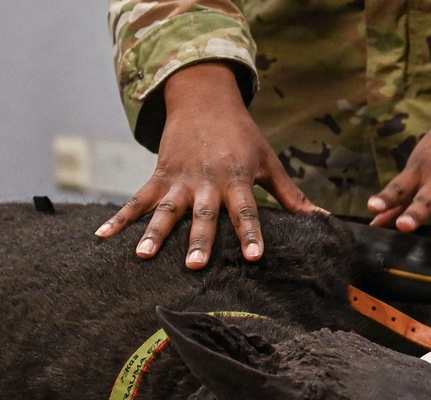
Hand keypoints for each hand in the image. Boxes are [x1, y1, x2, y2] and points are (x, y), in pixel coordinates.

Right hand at [95, 62, 327, 268]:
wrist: (205, 99)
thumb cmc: (244, 136)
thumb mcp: (270, 162)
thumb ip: (292, 196)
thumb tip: (324, 220)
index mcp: (238, 180)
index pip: (247, 211)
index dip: (251, 234)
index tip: (253, 257)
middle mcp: (208, 182)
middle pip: (204, 215)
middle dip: (200, 240)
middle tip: (195, 266)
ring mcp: (180, 179)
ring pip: (166, 209)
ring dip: (155, 233)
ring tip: (143, 256)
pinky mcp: (159, 175)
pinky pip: (137, 199)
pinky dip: (120, 218)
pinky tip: (102, 237)